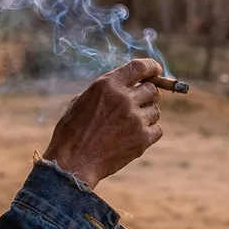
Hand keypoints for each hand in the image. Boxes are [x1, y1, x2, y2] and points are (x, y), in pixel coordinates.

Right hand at [42, 58, 163, 188]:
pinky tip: (131, 137)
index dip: (151, 67)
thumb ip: (106, 90)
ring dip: (145, 115)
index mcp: (107, 85)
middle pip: (152, 89)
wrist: (73, 162)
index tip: (156, 70)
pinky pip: (157, 129)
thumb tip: (126, 84)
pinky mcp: (142, 139)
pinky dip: (148, 132)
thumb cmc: (72, 132)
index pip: (139, 67)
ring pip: (155, 111)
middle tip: (137, 104)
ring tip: (126, 126)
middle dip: (147, 95)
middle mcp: (124, 98)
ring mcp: (135, 119)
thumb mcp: (82, 101)